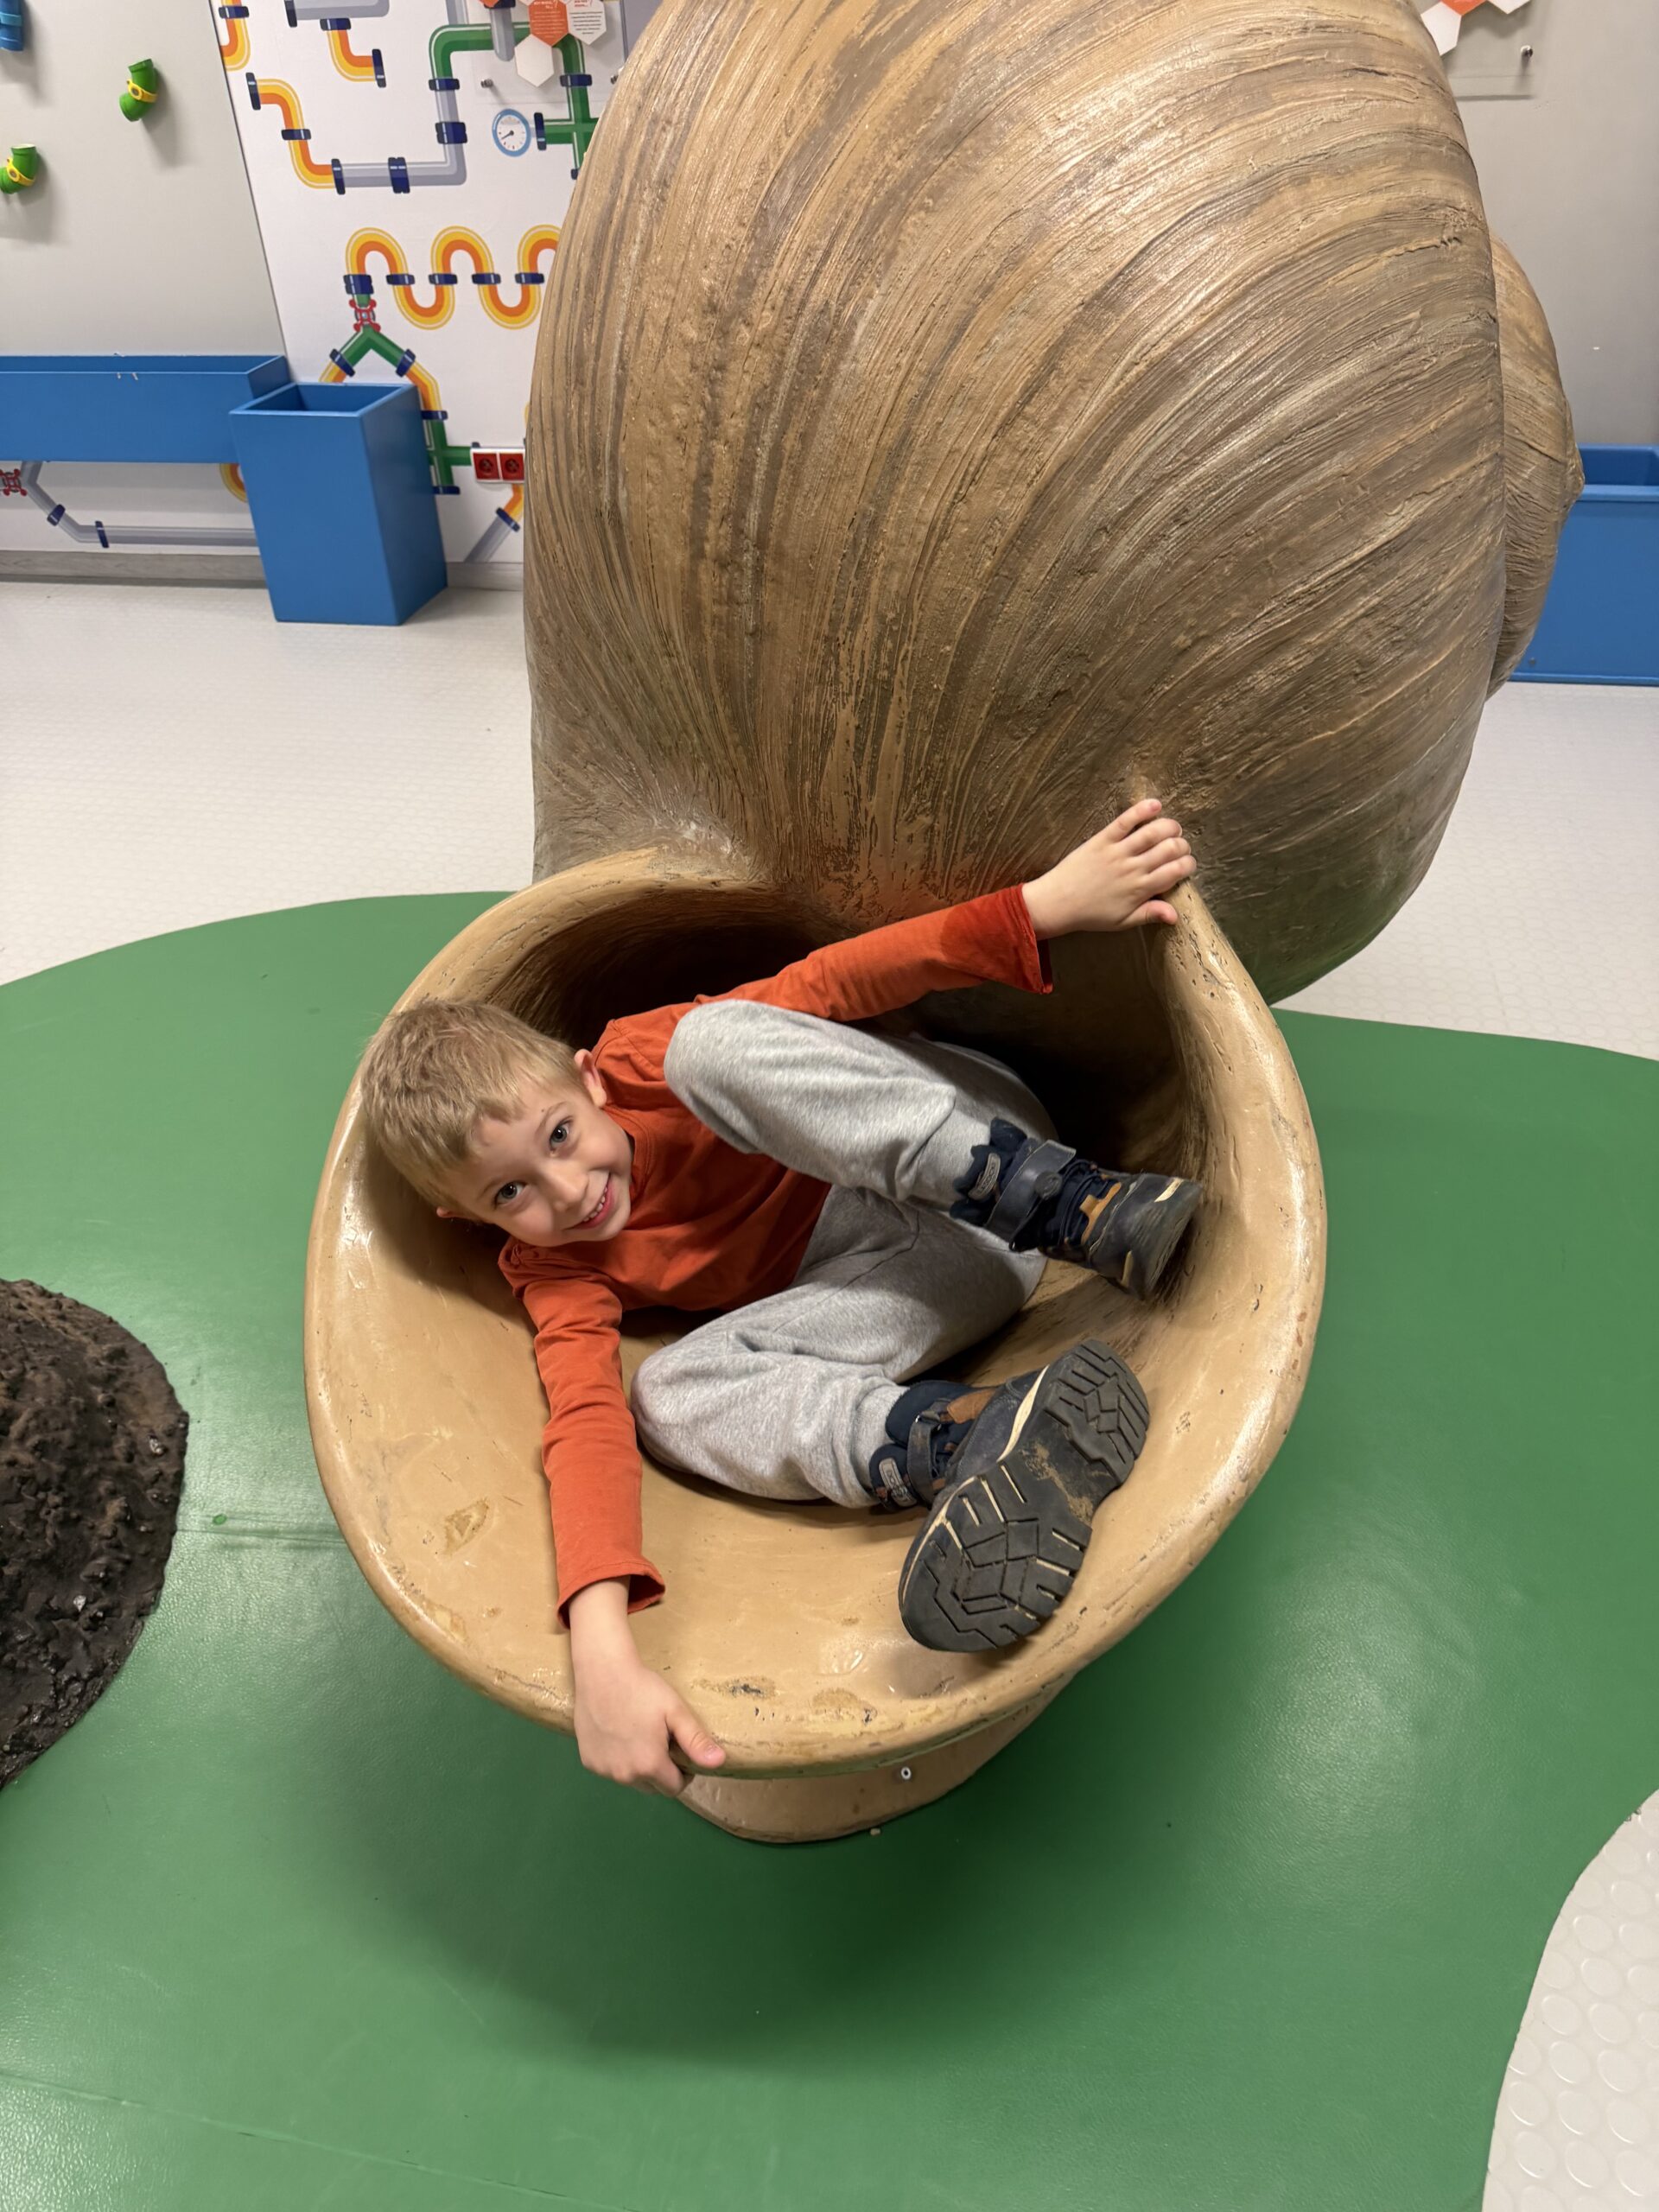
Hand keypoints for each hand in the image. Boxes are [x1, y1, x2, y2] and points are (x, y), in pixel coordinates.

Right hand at [568, 1580, 724, 1795]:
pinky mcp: (588, 1762)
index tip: (681, 1753)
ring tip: (640, 1737)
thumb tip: (718, 1762)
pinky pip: (611, 1770)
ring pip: (631, 1780)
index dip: (683, 1773)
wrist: (602, 1672)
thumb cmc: (642, 1688)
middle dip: (662, 1772)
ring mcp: (604, 1770)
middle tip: (662, 1742)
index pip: (674, 1788)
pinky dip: (619, 1761)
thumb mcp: (674, 1711)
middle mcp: (625, 1775)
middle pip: (653, 1787)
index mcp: (649, 1765)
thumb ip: (696, 1740)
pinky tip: (619, 1736)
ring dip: (640, 1768)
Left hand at [1021, 797, 1196, 938]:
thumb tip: (1176, 916)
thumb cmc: (1091, 915)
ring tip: (1173, 828)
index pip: (1176, 871)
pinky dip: (1142, 810)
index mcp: (1140, 890)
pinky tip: (1155, 805)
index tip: (1186, 864)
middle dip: (1182, 845)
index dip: (1188, 864)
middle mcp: (1133, 868)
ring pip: (1153, 832)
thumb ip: (1150, 914)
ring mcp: (1118, 852)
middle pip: (1170, 849)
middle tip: (1179, 846)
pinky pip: (1126, 821)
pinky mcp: (1103, 839)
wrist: (1058, 903)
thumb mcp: (1122, 921)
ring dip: (1170, 826)